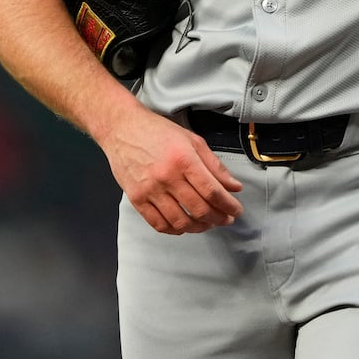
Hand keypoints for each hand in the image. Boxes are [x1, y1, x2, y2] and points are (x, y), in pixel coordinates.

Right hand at [100, 109, 244, 234]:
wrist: (122, 129)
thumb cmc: (158, 132)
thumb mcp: (192, 140)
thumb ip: (215, 165)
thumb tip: (234, 187)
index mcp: (184, 159)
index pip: (212, 191)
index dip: (228, 205)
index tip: (236, 211)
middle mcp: (167, 177)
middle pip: (199, 209)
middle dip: (218, 218)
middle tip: (226, 219)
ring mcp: (150, 190)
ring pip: (180, 221)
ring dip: (199, 227)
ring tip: (207, 223)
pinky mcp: (136, 199)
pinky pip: (159, 224)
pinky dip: (175, 230)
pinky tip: (184, 225)